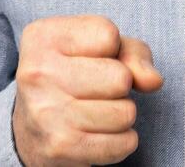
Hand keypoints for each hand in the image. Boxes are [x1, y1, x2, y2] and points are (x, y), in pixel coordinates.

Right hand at [12, 14, 163, 164]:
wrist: (30, 127)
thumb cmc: (75, 73)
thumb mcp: (100, 46)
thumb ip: (133, 53)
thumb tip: (154, 80)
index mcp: (43, 37)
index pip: (109, 35)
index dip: (112, 48)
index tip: (92, 56)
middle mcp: (37, 73)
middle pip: (120, 78)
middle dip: (121, 84)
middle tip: (98, 88)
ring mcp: (45, 113)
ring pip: (125, 113)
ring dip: (121, 113)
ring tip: (98, 109)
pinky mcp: (58, 149)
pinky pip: (121, 144)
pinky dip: (122, 140)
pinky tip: (100, 132)